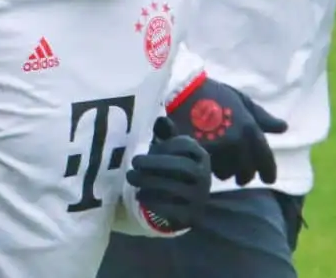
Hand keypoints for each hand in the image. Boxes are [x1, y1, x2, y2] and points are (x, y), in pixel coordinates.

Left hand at [128, 117, 211, 231]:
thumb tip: (160, 119)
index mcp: (201, 156)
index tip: (149, 147)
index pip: (186, 145)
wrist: (188, 204)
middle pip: (182, 166)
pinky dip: (153, 202)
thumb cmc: (176, 170)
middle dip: (155, 163)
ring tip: (131, 178)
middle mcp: (204, 175)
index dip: (165, 145)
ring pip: (174, 188)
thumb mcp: (173, 151)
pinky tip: (140, 196)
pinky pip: (172, 209)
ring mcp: (199, 196)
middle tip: (134, 162)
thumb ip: (166, 135)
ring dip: (149, 182)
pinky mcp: (190, 215)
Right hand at [167, 76, 286, 185]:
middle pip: (246, 172)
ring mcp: (217, 150)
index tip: (269, 180)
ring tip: (221, 160)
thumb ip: (263, 118)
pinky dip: (210, 167)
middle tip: (240, 173)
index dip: (268, 171)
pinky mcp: (199, 155)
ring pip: (226, 174)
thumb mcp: (243, 101)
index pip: (264, 159)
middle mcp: (236, 142)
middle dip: (244, 174)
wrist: (183, 91)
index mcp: (250, 128)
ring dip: (225, 170)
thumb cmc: (215, 94)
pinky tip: (208, 158)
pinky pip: (209, 170)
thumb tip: (283, 128)